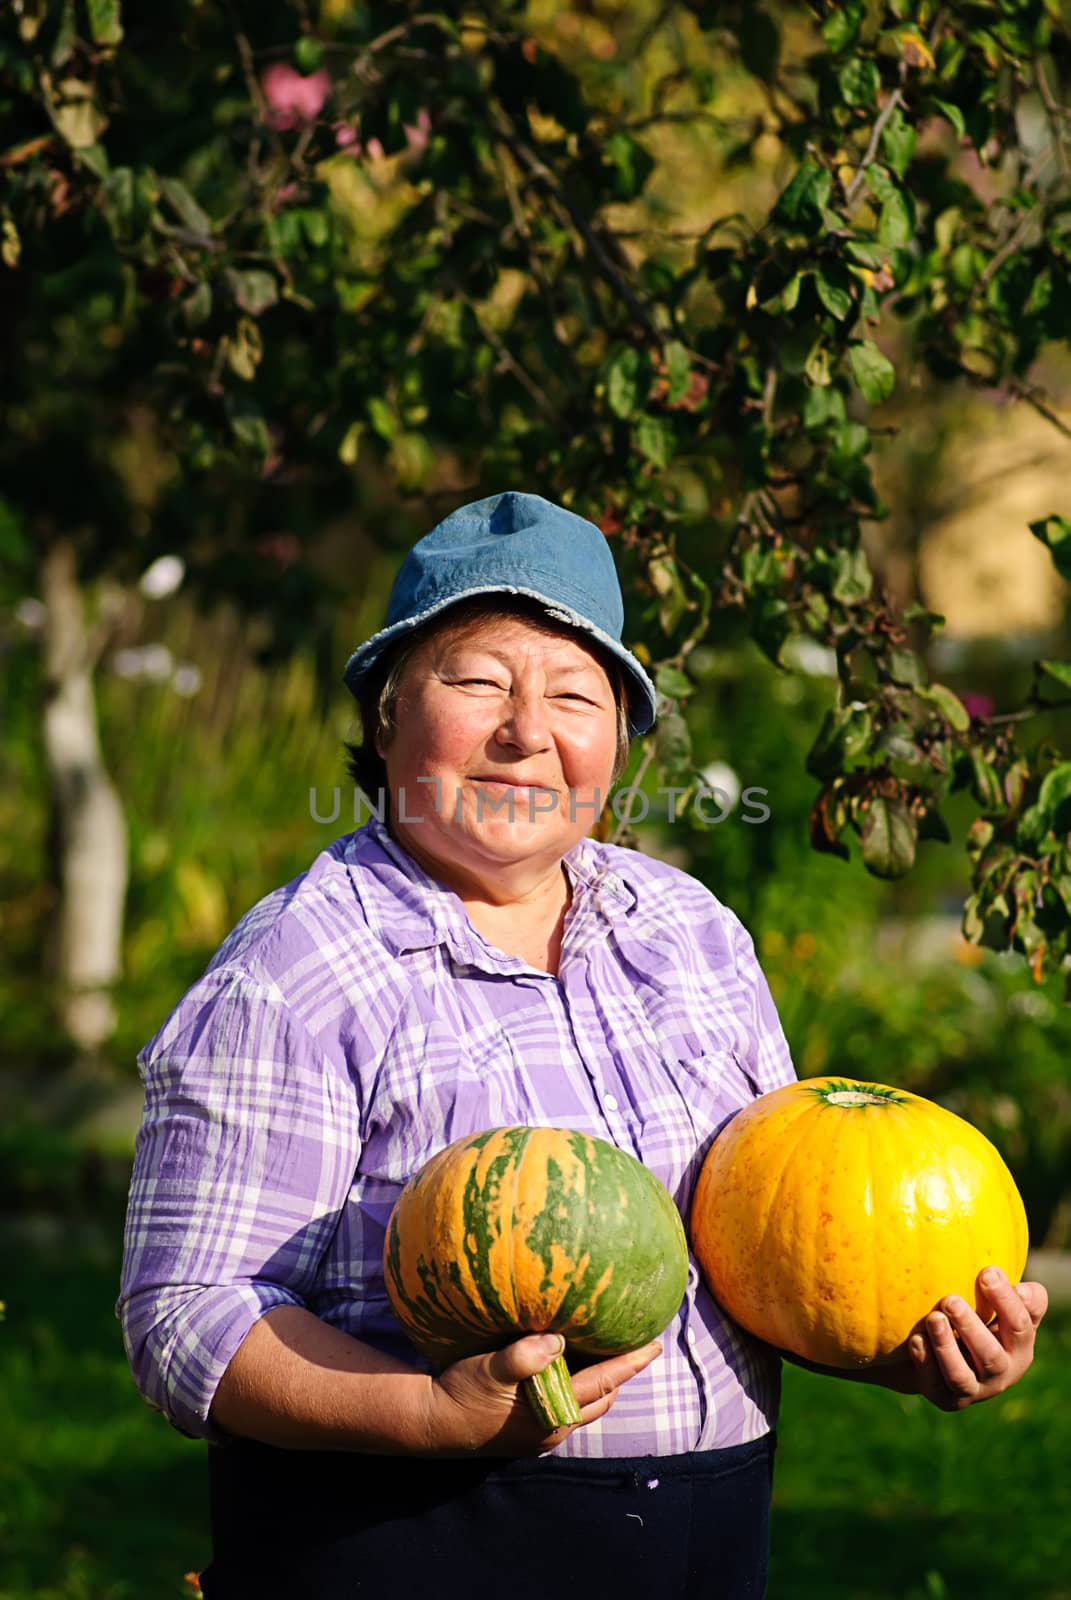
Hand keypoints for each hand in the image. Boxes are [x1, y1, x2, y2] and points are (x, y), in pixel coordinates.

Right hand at [421, 1333, 661, 1456]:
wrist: (432, 1423)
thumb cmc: (461, 1393)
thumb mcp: (489, 1368)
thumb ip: (524, 1355)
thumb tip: (555, 1339)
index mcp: (552, 1413)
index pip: (603, 1384)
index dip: (630, 1364)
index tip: (655, 1345)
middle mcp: (554, 1427)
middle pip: (602, 1399)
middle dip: (622, 1373)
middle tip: (636, 1344)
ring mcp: (541, 1432)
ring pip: (585, 1405)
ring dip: (601, 1382)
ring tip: (609, 1352)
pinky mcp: (528, 1430)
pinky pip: (567, 1407)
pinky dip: (579, 1387)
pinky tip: (570, 1367)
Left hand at [904, 1267, 1047, 1411]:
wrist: (948, 1356)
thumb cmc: (981, 1317)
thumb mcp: (1001, 1305)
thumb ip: (1012, 1292)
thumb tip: (998, 1271)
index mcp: (1019, 1347)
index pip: (1020, 1326)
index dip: (1006, 1301)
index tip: (987, 1272)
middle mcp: (1001, 1373)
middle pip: (991, 1357)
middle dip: (970, 1328)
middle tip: (950, 1300)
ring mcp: (973, 1389)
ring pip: (960, 1377)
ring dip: (945, 1348)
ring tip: (933, 1318)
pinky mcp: (945, 1397)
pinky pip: (934, 1384)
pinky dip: (925, 1362)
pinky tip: (916, 1339)